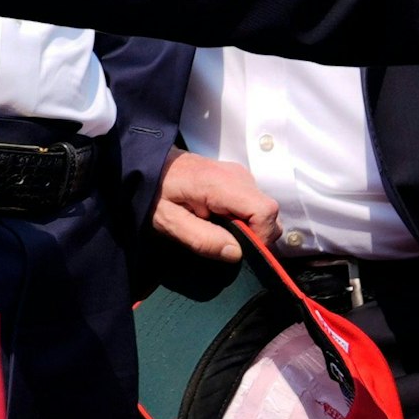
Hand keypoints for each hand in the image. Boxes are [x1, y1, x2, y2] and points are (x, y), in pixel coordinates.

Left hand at [153, 149, 280, 261]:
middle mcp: (239, 175)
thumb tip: (236, 253)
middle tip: (223, 242)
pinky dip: (244, 219)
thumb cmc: (156, 192)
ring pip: (263, 211)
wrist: (150, 164)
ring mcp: (241, 175)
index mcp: (221, 184)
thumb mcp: (170, 221)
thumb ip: (202, 239)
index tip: (239, 250)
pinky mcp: (240, 179)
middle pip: (269, 213)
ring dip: (248, 228)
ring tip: (217, 229)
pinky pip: (254, 205)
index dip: (260, 236)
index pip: (265, 210)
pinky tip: (220, 220)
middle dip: (254, 236)